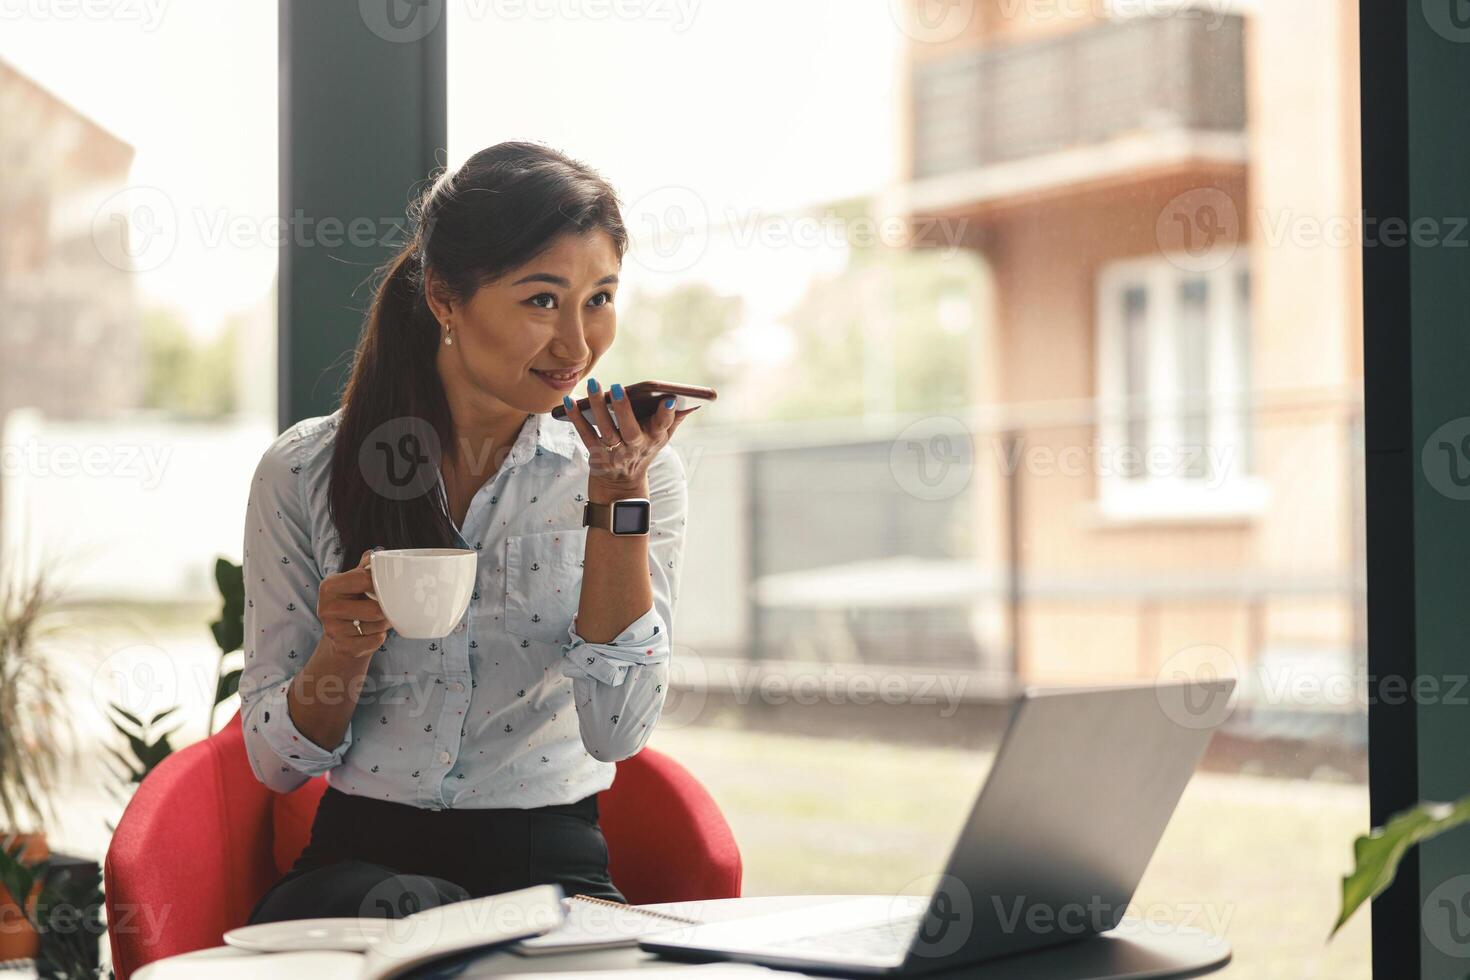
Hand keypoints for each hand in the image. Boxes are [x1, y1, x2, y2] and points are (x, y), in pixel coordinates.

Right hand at [317, 549, 389, 658]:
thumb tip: (379, 553)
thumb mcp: (354, 582)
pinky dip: (379, 637)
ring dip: (385, 623)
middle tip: (392, 607)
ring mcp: (333, 630)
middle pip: (375, 609)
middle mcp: (326, 608)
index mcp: (329, 586)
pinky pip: (375, 641)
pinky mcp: (343, 647)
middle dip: (388, 609)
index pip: (365, 580)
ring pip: (377, 626)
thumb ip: (365, 567)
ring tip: (382, 619)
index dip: (384, 583)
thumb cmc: (352, 602)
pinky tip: (372, 632)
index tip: (391, 585)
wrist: (339, 636)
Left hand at [563, 380, 697, 490]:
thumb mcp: (662, 439)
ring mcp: (614, 453)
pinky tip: (569, 402)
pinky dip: (576, 418)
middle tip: (617, 387)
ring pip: (606, 430)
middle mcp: (635, 447)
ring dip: (598, 407)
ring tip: (593, 384)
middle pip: (630, 430)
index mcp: (654, 439)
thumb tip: (691, 401)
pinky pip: (585, 435)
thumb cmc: (643, 451)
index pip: (663, 426)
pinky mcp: (595, 455)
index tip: (668, 399)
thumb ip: (673, 419)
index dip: (667, 414)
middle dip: (624, 409)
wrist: (621, 485)